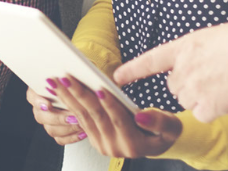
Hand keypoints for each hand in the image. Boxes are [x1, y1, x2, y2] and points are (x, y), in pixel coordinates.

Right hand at [26, 84, 86, 144]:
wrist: (84, 95)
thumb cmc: (76, 83)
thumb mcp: (70, 79)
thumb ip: (66, 81)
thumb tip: (66, 80)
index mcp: (39, 91)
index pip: (32, 96)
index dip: (38, 102)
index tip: (48, 104)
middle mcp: (41, 107)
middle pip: (41, 117)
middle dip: (58, 118)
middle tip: (72, 116)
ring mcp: (48, 121)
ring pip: (51, 130)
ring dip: (67, 128)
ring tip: (80, 124)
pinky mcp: (57, 132)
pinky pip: (60, 139)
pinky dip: (72, 137)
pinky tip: (82, 132)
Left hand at [52, 75, 181, 158]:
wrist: (155, 144)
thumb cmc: (165, 132)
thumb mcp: (171, 128)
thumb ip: (159, 122)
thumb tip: (141, 116)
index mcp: (134, 145)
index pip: (119, 121)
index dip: (110, 104)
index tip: (99, 88)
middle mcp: (115, 148)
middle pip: (96, 117)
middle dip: (80, 95)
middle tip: (67, 78)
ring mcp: (103, 146)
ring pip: (84, 118)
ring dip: (68, 98)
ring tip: (56, 81)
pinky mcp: (95, 140)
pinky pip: (80, 120)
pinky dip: (69, 104)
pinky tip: (60, 91)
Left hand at [113, 22, 227, 122]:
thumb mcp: (217, 35)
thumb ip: (202, 49)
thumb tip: (204, 58)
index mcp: (185, 46)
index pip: (151, 60)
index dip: (133, 70)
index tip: (117, 77)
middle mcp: (183, 68)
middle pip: (175, 84)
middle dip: (188, 83)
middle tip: (212, 76)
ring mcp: (193, 89)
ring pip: (188, 100)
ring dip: (201, 96)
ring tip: (224, 84)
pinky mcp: (206, 107)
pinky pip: (202, 113)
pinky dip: (213, 110)